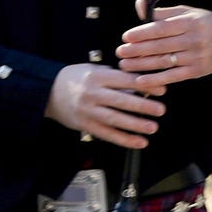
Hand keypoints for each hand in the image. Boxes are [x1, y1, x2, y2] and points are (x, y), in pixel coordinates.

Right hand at [45, 63, 165, 149]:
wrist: (48, 91)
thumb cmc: (78, 78)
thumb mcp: (95, 69)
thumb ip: (118, 76)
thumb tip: (147, 82)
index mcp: (98, 76)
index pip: (125, 80)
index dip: (145, 85)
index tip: (162, 90)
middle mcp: (92, 94)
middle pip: (121, 101)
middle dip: (143, 106)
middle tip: (161, 110)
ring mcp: (88, 111)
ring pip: (114, 119)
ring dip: (135, 125)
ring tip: (153, 127)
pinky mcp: (85, 125)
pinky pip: (107, 134)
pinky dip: (124, 140)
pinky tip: (140, 142)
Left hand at [116, 6, 211, 85]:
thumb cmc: (205, 24)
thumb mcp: (187, 12)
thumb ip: (162, 12)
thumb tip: (139, 5)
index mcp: (189, 23)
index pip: (161, 29)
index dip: (142, 33)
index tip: (126, 37)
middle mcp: (193, 40)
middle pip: (160, 46)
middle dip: (137, 50)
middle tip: (120, 52)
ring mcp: (196, 57)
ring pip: (164, 62)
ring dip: (142, 65)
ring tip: (124, 65)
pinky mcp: (197, 71)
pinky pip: (173, 76)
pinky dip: (156, 79)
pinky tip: (141, 80)